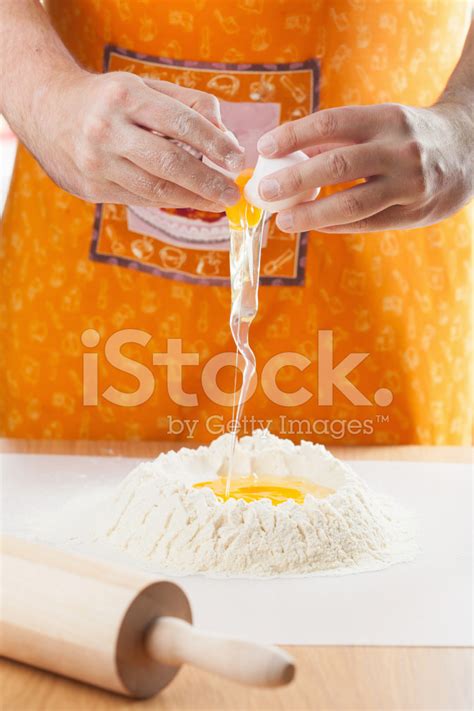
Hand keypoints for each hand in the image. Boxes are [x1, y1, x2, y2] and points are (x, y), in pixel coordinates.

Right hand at [32, 70, 243, 209]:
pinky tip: (186, 199)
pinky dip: (168, 201)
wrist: (47, 112)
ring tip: (216, 201)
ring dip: (191, 199)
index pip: (180, 123)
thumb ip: (191, 107)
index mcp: (125, 97)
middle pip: (169, 164)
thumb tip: (228, 141)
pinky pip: (140, 199)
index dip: (214, 143)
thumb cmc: (111, 100)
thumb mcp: (146, 88)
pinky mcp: (92, 187)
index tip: (236, 159)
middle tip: (232, 193)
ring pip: (155, 189)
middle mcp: (108, 130)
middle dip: (207, 182)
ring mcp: (97, 163)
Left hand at [256, 103, 472, 232]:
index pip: (331, 123)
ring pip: (353, 203)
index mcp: (385, 118)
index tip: (264, 147)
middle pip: (338, 165)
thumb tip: (287, 156)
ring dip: (313, 214)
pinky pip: (367, 223)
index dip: (294, 135)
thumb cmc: (408, 137)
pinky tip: (316, 226)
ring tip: (285, 221)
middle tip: (265, 191)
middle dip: (295, 179)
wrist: (469, 151)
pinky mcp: (414, 212)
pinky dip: (337, 225)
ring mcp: (409, 183)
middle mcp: (399, 149)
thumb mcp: (380, 124)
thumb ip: (338, 139)